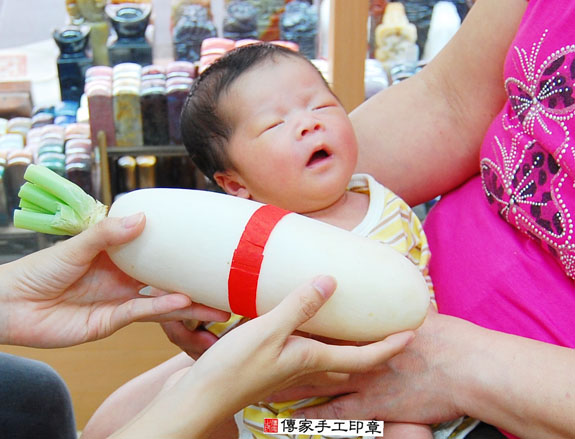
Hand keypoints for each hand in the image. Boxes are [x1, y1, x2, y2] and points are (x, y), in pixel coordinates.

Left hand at [0, 213, 227, 347]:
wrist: (10, 305)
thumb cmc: (38, 269)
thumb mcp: (76, 245)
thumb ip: (108, 233)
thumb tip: (142, 218)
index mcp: (117, 256)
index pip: (155, 252)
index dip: (180, 251)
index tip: (207, 248)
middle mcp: (124, 279)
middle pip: (167, 280)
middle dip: (195, 283)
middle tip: (225, 284)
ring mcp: (120, 301)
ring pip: (162, 302)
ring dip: (190, 304)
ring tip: (219, 306)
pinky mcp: (111, 322)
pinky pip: (142, 313)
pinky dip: (164, 307)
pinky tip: (184, 302)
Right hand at [111, 275, 414, 437]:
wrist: (198, 396)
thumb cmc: (231, 371)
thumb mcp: (267, 332)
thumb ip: (299, 307)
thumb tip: (331, 281)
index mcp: (310, 359)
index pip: (362, 356)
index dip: (390, 345)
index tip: (413, 331)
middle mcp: (304, 363)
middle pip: (349, 356)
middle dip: (372, 342)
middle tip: (386, 320)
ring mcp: (287, 363)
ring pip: (327, 350)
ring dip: (345, 336)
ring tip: (353, 313)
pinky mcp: (269, 357)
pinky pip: (302, 343)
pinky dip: (314, 329)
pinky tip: (304, 314)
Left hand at [270, 309, 467, 424]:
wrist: (467, 369)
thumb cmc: (448, 338)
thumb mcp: (421, 310)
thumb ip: (403, 297)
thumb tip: (404, 275)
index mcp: (365, 331)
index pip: (326, 326)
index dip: (301, 322)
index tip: (278, 318)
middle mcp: (357, 355)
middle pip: (313, 354)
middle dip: (285, 355)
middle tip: (258, 353)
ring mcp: (362, 382)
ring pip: (316, 383)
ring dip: (289, 386)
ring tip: (263, 385)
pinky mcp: (372, 406)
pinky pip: (336, 414)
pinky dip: (313, 416)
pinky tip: (293, 419)